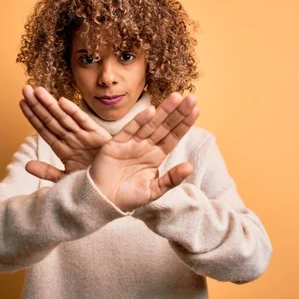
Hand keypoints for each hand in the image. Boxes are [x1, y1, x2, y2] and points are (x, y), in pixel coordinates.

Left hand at [19, 85, 110, 181]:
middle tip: (25, 89)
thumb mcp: (66, 179)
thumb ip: (47, 172)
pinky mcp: (97, 135)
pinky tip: (62, 101)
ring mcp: (83, 135)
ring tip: (37, 91)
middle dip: (38, 104)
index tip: (22, 103)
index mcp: (63, 148)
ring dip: (50, 104)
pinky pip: (83, 121)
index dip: (33, 116)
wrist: (112, 185)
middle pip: (51, 120)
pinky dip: (73, 111)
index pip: (44, 129)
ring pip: (63, 117)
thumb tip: (26, 165)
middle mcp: (71, 139)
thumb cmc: (91, 180)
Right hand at [89, 93, 199, 210]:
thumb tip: (190, 166)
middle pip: (165, 126)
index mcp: (156, 156)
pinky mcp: (117, 143)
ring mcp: (131, 143)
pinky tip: (151, 110)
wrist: (103, 201)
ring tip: (176, 97)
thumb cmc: (128, 197)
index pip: (174, 136)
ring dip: (163, 111)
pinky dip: (140, 120)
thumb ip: (171, 179)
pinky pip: (130, 129)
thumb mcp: (153, 191)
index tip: (196, 109)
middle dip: (178, 112)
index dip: (184, 123)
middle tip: (191, 97)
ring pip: (151, 123)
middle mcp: (146, 146)